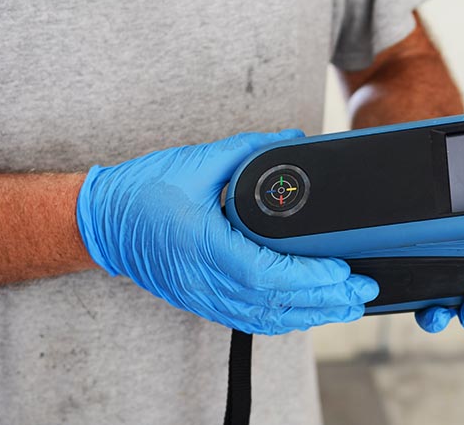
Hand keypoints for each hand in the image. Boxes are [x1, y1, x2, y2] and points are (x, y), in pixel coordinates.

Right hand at [76, 131, 378, 334]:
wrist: (101, 221)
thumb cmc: (143, 190)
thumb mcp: (197, 161)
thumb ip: (251, 150)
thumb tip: (295, 141)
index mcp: (203, 243)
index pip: (266, 272)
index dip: (309, 278)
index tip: (343, 272)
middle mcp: (205, 278)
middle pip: (274, 303)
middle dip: (324, 300)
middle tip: (362, 291)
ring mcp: (204, 295)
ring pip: (265, 318)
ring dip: (311, 315)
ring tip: (348, 307)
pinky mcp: (204, 300)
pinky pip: (249, 321)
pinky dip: (284, 320)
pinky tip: (309, 315)